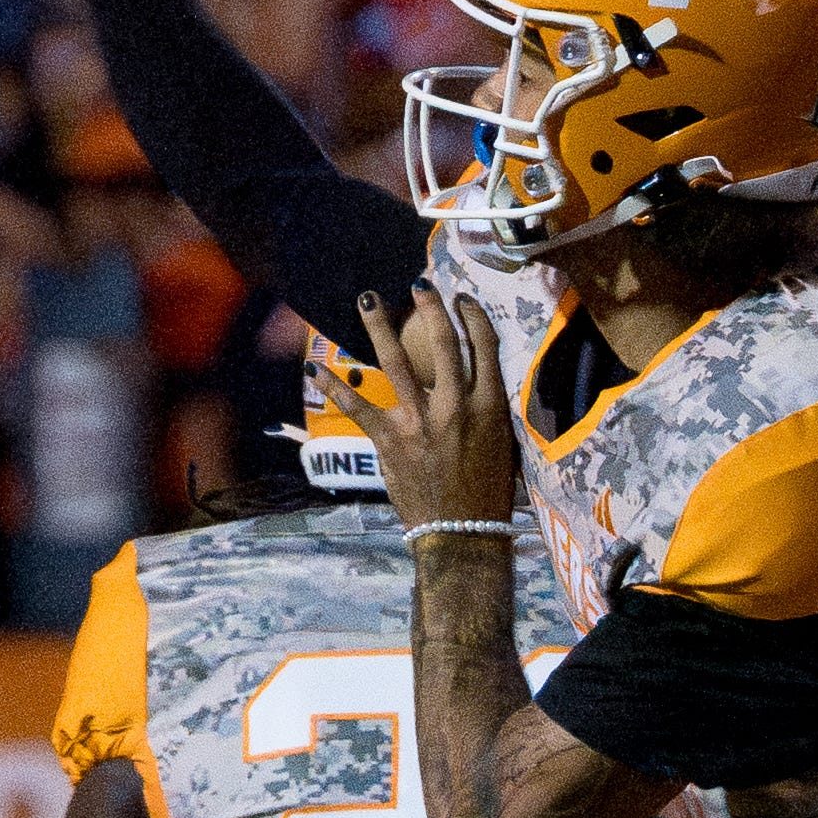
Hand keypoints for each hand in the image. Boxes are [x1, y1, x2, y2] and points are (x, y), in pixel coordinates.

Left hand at [318, 281, 517, 531]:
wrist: (462, 534)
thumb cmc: (488, 492)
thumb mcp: (502, 444)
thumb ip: (487, 409)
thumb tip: (475, 380)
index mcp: (489, 407)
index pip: (483, 347)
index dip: (472, 317)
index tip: (462, 299)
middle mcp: (455, 406)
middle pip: (443, 342)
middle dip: (430, 307)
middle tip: (419, 282)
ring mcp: (420, 421)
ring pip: (398, 361)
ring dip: (380, 326)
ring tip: (368, 299)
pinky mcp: (390, 440)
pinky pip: (358, 405)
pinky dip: (334, 386)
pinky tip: (314, 367)